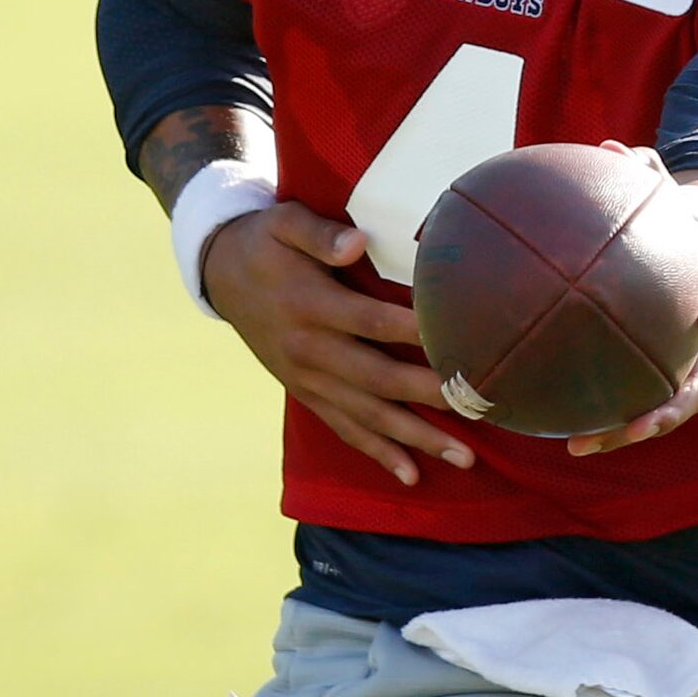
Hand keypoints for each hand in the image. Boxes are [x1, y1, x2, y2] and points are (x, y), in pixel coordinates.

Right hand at [202, 202, 473, 486]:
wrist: (218, 273)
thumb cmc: (264, 241)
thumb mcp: (283, 222)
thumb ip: (319, 233)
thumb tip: (357, 242)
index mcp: (309, 303)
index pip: (371, 321)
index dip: (416, 332)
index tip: (463, 342)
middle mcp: (309, 348)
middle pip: (378, 378)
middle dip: (431, 396)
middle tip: (479, 408)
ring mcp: (307, 377)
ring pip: (366, 414)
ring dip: (416, 438)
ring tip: (464, 458)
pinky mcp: (304, 392)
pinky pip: (342, 428)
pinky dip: (377, 452)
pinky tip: (411, 474)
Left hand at [568, 145, 697, 456]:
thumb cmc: (675, 227)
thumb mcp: (668, 199)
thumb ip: (646, 175)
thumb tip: (613, 146)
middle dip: (668, 410)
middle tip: (637, 425)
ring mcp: (688, 368)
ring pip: (666, 411)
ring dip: (627, 432)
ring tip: (581, 444)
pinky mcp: (662, 381)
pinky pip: (632, 404)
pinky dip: (601, 420)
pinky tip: (556, 429)